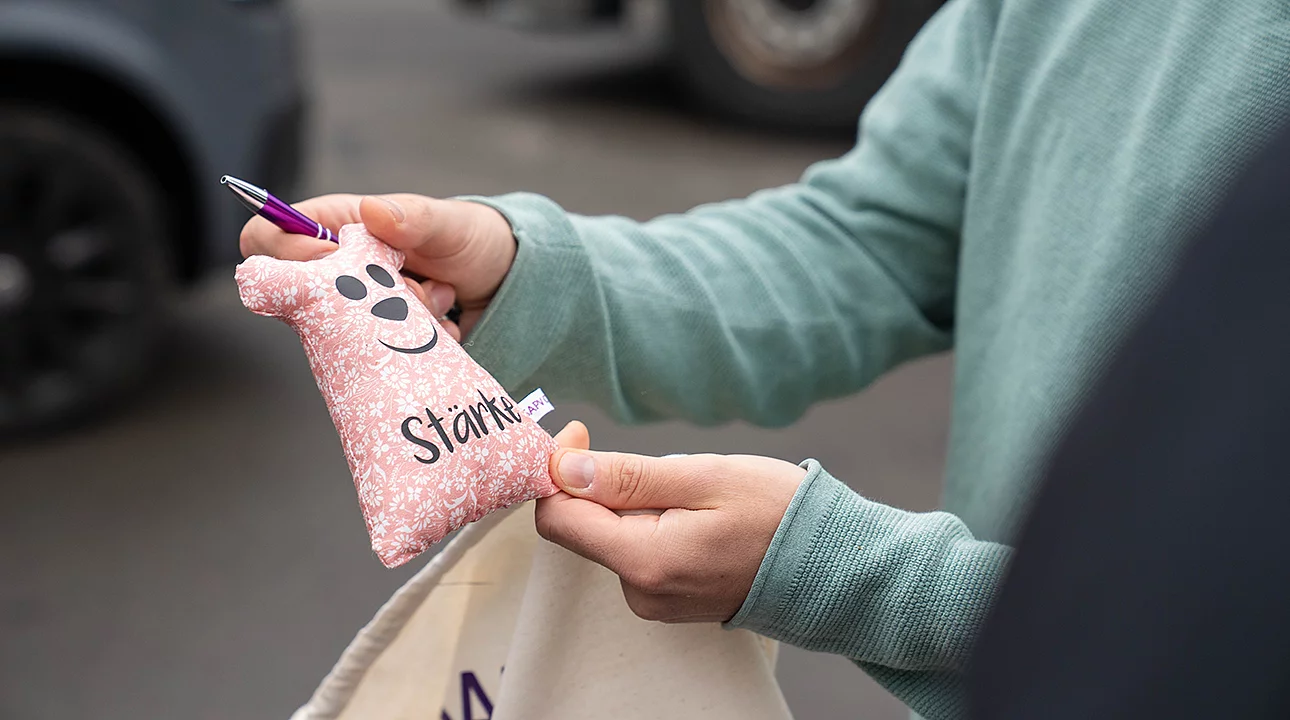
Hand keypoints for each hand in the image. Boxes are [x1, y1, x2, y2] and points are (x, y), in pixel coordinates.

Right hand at [239, 194, 516, 337]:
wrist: (502, 283)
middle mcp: (335, 268)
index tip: (338, 263)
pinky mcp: (374, 343)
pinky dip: (416, 341)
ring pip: (339, 330)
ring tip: (437, 294)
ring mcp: (353, 308)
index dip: (290, 252)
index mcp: (336, 225)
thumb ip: (414, 217)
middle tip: (407, 285)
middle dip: (357, 297)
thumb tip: (373, 211)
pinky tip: (444, 321)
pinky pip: (373, 357)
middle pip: (298, 293)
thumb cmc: (468, 238)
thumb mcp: (449, 222)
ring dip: (396, 318)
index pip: (268, 237)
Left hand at [536, 426, 805, 622]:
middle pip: (584, 526)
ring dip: (636, 501)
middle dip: (607, 483)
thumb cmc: (778, 514)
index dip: (557, 469)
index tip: (583, 431)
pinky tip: (698, 514)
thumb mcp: (704, 477)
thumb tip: (563, 469)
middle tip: (665, 461)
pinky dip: (653, 521)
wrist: (834, 566)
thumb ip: (629, 476)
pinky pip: (638, 550)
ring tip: (695, 493)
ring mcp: (655, 600)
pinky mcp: (669, 598)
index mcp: (644, 562)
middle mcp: (640, 592)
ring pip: (612, 535)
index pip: (558, 518)